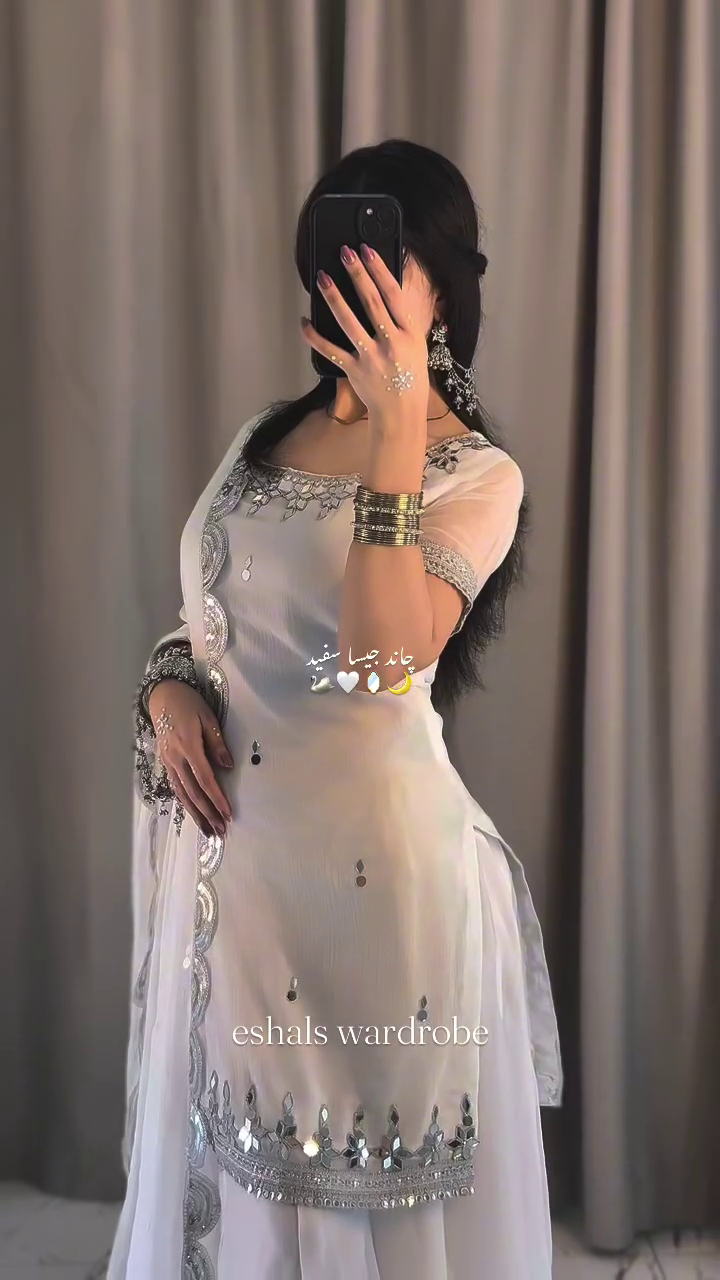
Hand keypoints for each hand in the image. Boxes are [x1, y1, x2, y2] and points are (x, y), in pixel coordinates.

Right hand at [148, 680, 232, 838]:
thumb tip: (227, 766)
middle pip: (192, 792)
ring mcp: (168, 762)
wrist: (162, 696)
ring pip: (181, 794)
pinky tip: (194, 813)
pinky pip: (175, 787)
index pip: (205, 779)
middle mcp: (176, 758)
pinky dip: (185, 803)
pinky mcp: (165, 763)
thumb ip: (217, 743)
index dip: (217, 798)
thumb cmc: (188, 704)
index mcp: (188, 746)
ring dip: (195, 814)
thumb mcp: (207, 717)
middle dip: (207, 813)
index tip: (228, 813)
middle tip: (220, 831)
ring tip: (208, 830)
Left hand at [300, 243, 429, 420]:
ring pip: (348, 322)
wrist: (401, 414)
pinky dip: (315, 337)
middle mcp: (391, 343)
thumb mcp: (417, 346)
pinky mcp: (353, 370)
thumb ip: (402, 322)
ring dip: (334, 298)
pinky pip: (330, 351)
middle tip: (344, 253)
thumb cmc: (411, 379)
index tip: (367, 251)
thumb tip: (386, 292)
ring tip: (322, 278)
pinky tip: (305, 322)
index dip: (379, 270)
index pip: (393, 295)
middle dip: (356, 274)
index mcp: (409, 333)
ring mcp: (371, 357)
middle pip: (371, 302)